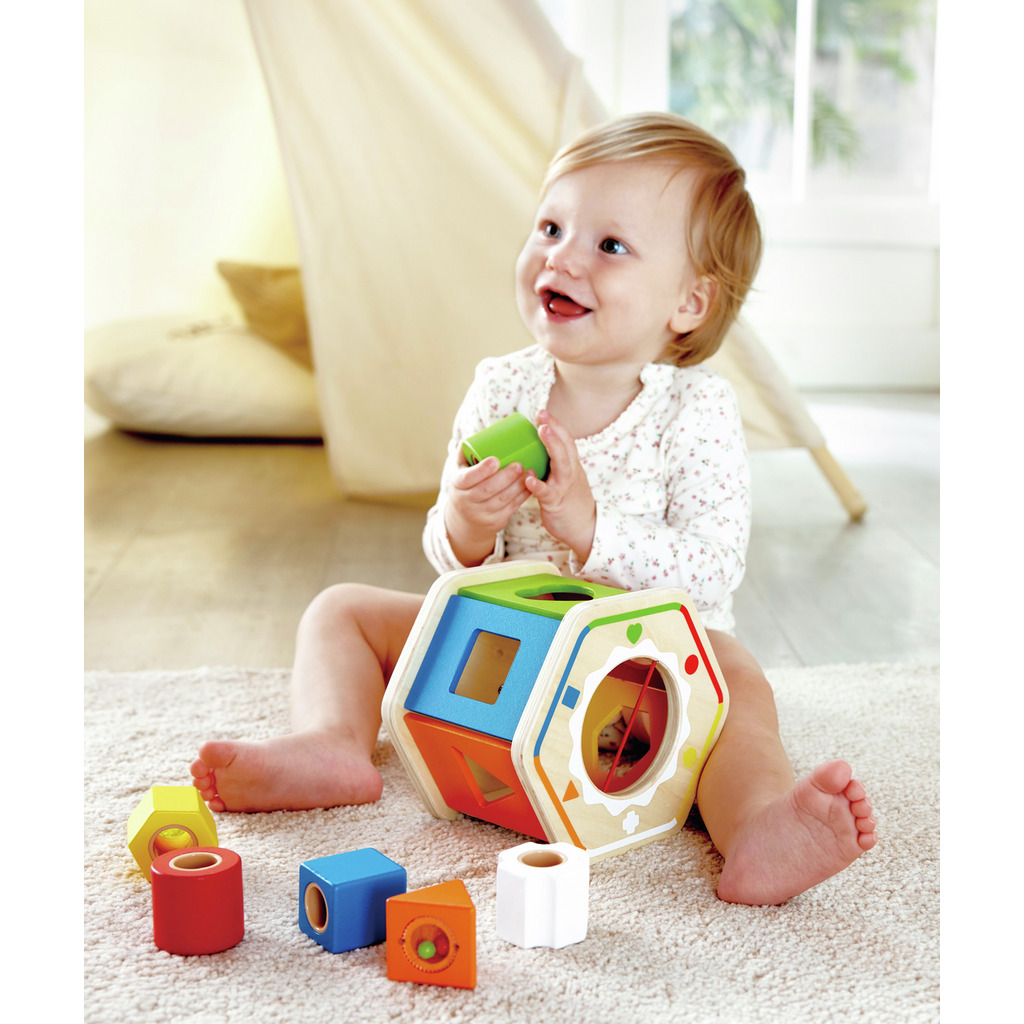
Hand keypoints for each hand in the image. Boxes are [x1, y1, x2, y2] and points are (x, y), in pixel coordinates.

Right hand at [444, 451, 530, 565]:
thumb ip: (465, 452)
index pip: (468, 478)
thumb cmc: (465, 485)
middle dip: (505, 477)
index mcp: (457, 484)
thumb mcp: (459, 469)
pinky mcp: (496, 522)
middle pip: (487, 489)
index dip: (482, 470)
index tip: (495, 460)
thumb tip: (476, 435)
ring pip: (502, 500)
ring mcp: (481, 514)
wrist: (465, 519)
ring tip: (530, 472)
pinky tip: (531, 485)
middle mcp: (467, 501)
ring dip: (518, 486)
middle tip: (519, 465)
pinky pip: (511, 508)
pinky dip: (522, 496)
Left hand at [524, 410, 595, 562]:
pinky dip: (538, 485)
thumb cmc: (570, 500)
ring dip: (552, 446)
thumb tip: (534, 449)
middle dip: (555, 428)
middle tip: (542, 414)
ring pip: (561, 463)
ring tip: (542, 432)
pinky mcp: (557, 503)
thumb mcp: (565, 478)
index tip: (543, 412)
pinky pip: (548, 493)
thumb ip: (554, 464)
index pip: (566, 440)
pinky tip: (528, 479)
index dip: (556, 425)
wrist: (585, 527)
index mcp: (571, 465)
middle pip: (566, 446)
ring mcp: (565, 487)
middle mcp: (570, 472)